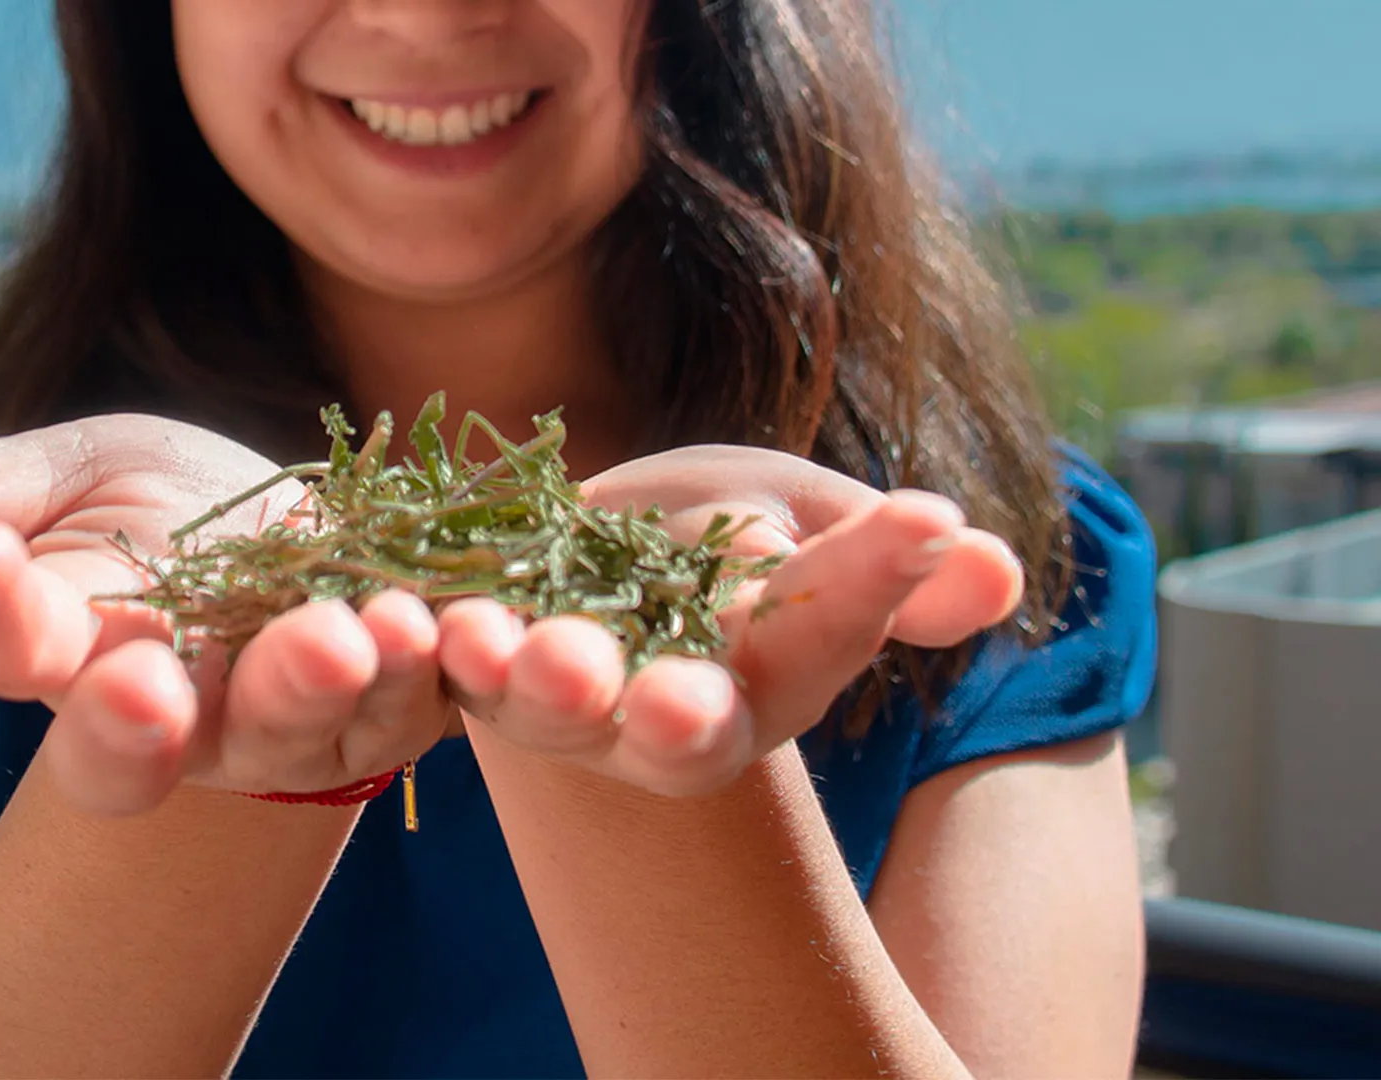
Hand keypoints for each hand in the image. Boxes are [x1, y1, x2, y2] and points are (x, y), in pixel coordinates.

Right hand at [0, 414, 456, 815]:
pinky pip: (406, 702)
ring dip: (304, 686)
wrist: (291, 526)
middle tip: (140, 681)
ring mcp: (282, 723)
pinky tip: (420, 621)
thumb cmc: (145, 509)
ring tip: (332, 633)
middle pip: (138, 745)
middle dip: (134, 719)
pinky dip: (416, 667)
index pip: (8, 651)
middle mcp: (170, 715)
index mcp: (66, 655)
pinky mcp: (389, 706)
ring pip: (284, 729)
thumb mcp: (56, 478)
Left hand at [432, 445, 1025, 796]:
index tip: (922, 518)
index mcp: (773, 683)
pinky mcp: (470, 667)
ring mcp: (559, 704)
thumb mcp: (816, 531)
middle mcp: (667, 720)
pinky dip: (443, 648)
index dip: (873, 584)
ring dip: (538, 684)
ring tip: (520, 646)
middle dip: (682, 717)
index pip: (830, 635)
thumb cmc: (731, 541)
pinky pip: (451, 666)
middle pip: (683, 733)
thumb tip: (992, 568)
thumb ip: (889, 567)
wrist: (596, 549)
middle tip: (683, 706)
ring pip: (551, 710)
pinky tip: (434, 618)